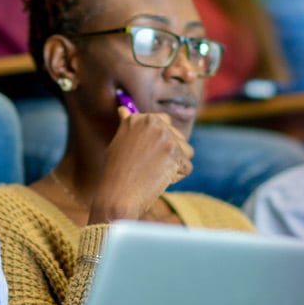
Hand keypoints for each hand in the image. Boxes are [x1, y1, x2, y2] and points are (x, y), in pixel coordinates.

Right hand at [88, 106, 192, 224]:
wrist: (119, 194)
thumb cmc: (116, 173)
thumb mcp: (119, 143)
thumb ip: (128, 126)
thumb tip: (123, 110)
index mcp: (138, 119)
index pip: (163, 121)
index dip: (160, 140)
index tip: (148, 153)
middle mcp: (153, 123)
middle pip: (177, 136)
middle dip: (170, 152)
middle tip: (150, 166)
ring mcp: (166, 137)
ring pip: (186, 151)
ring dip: (176, 165)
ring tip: (155, 173)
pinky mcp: (176, 154)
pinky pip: (187, 167)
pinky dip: (177, 177)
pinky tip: (159, 180)